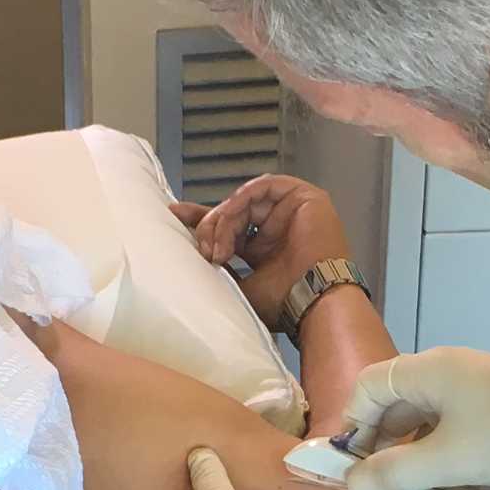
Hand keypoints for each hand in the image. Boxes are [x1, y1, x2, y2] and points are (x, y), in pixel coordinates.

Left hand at [170, 175, 353, 330]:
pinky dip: (241, 200)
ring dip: (224, 219)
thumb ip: (221, 267)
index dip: (203, 219)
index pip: (230, 226)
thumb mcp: (240, 285)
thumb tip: (192, 253)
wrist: (314, 301)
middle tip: (202, 249)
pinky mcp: (304, 197)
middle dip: (210, 225)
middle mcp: (278, 228)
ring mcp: (291, 211)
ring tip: (218, 247)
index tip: (175, 214)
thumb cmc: (283, 302)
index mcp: (266, 249)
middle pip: (234, 211)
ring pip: (245, 200)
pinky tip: (231, 219)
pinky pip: (264, 187)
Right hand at [337, 341, 489, 489]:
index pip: (366, 390)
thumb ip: (396, 474)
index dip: (350, 430)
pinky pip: (460, 448)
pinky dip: (459, 481)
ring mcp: (472, 398)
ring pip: (430, 442)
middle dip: (395, 470)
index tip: (352, 472)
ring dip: (432, 486)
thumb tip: (353, 483)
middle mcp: (444, 378)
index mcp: (426, 373)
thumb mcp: (451, 461)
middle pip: (395, 419)